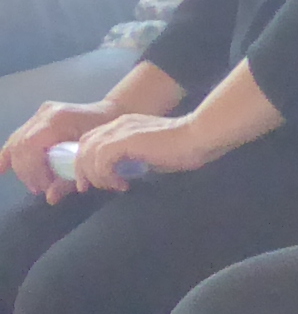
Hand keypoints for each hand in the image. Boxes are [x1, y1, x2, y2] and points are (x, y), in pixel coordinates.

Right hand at [1, 97, 117, 199]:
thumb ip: (70, 179)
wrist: (115, 113)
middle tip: (39, 188)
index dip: (32, 170)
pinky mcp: (40, 116)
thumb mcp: (90, 161)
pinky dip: (11, 153)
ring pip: (17, 140)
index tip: (43, 186)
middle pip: (20, 145)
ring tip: (34, 182)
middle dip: (26, 171)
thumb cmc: (108, 138)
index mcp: (58, 122)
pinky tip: (1, 168)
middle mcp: (46, 114)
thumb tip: (50, 198)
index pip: (30, 147)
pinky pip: (19, 136)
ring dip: (21, 166)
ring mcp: (42, 112)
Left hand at [69, 109, 197, 188]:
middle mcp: (117, 125)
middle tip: (88, 188)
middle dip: (81, 169)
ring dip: (94, 175)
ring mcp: (119, 131)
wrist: (198, 136)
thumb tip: (129, 173)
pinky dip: (105, 175)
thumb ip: (138, 158)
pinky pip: (100, 160)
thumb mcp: (154, 153)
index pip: (92, 140)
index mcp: (124, 125)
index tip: (94, 181)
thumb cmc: (186, 146)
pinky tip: (122, 184)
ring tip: (111, 187)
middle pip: (83, 146)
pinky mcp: (123, 141)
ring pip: (88, 154)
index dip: (86, 161)